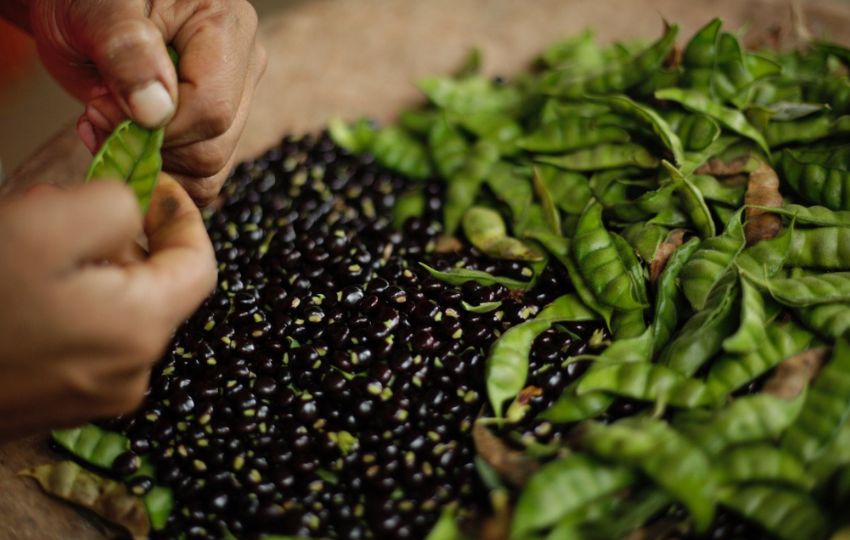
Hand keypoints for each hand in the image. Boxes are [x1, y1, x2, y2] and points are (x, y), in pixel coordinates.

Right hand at [0, 175, 216, 440]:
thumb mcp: (43, 225)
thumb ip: (112, 206)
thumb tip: (131, 212)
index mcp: (143, 327)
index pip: (199, 264)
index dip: (181, 217)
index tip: (154, 184)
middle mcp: (133, 370)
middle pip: (155, 285)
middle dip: (121, 236)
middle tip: (69, 203)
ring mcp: (97, 394)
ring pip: (117, 308)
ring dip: (90, 264)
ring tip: (33, 238)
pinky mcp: (61, 402)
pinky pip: (86, 337)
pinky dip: (70, 300)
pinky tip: (21, 282)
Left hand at [25, 0, 265, 205]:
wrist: (81, 7)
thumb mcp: (93, 12)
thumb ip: (126, 51)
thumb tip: (156, 112)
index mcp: (226, 25)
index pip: (211, 107)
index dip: (156, 128)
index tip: (101, 109)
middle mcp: (244, 64)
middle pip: (215, 146)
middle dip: (151, 148)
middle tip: (98, 115)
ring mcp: (235, 97)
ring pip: (210, 168)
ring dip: (151, 163)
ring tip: (108, 124)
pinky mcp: (218, 125)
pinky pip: (200, 175)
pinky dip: (159, 172)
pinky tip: (125, 141)